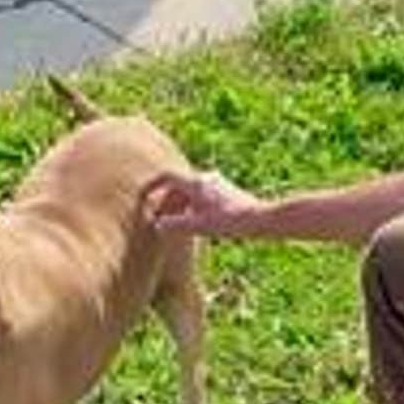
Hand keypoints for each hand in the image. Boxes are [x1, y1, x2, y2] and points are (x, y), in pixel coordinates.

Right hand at [143, 170, 265, 237]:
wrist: (260, 219)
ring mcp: (216, 183)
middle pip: (177, 185)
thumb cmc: (230, 222)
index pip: (166, 177)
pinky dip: (192, 205)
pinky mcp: (225, 191)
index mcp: (196, 183)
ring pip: (190, 190)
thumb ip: (175, 225)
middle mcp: (205, 178)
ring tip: (176, 223)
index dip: (151, 186)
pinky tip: (196, 222)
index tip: (143, 197)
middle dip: (165, 201)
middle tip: (159, 219)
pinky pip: (201, 195)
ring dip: (179, 204)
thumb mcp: (198, 226)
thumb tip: (158, 225)